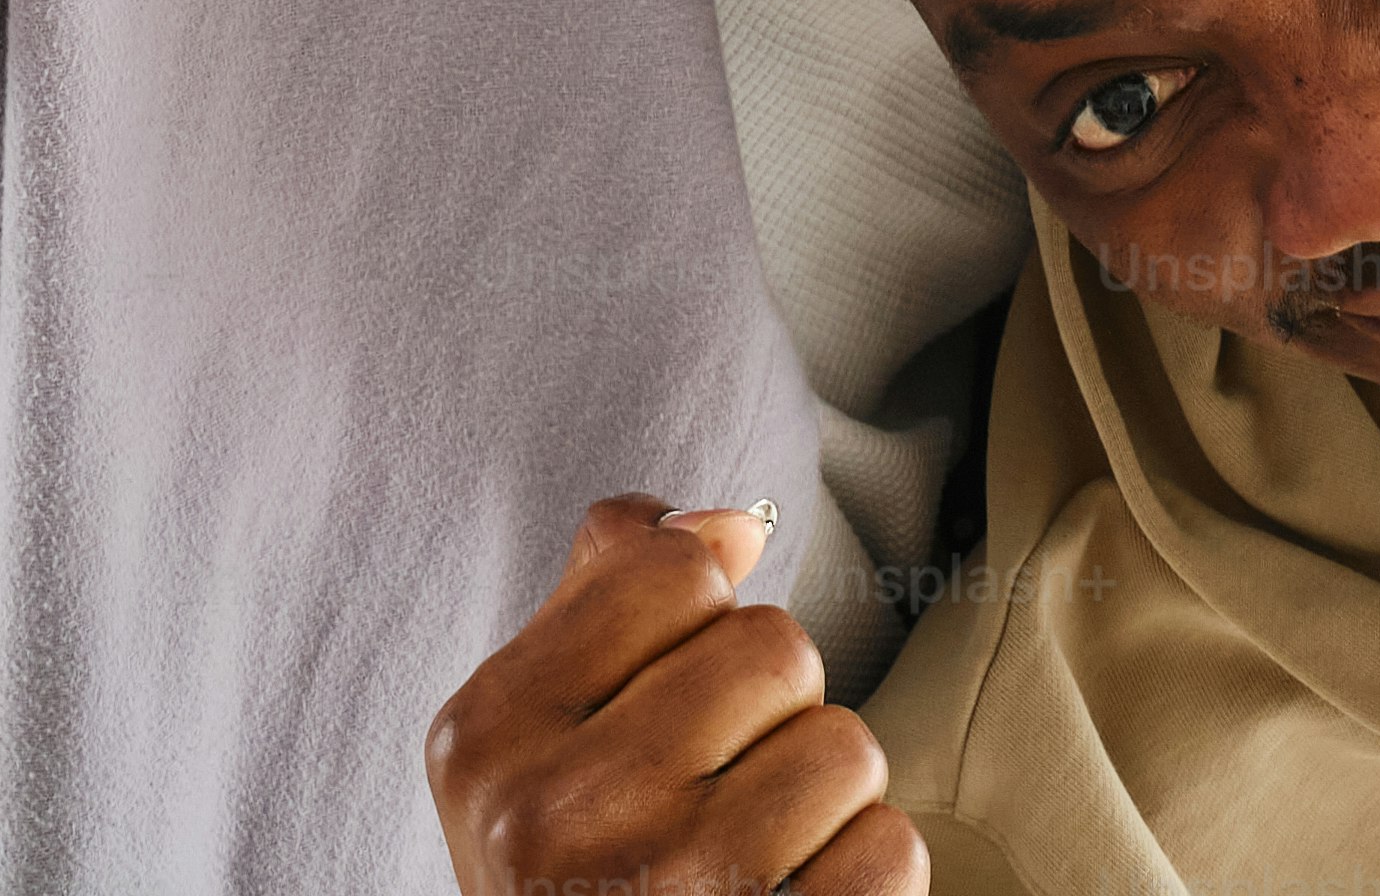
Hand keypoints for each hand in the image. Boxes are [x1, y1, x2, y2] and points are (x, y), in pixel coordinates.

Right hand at [431, 498, 919, 895]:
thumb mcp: (528, 745)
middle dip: (772, 709)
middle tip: (719, 782)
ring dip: (827, 794)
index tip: (673, 693)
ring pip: (845, 746)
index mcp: (490, 736)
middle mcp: (557, 815)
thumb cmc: (568, 880)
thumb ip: (606, 604)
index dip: (702, 618)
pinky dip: (864, 876)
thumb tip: (724, 520)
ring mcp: (666, 893)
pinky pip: (889, 852)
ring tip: (761, 847)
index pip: (672, 569)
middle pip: (774, 647)